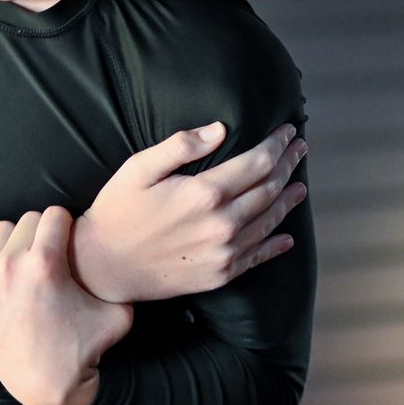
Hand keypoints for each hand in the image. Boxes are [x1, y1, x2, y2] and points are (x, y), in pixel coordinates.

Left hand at [0, 208, 132, 404]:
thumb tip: (121, 253)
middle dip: (43, 234)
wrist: (44, 387)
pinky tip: (0, 270)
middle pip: (28, 220)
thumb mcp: (118, 314)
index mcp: (44, 264)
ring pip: (0, 231)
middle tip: (50, 257)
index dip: (68, 227)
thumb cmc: (83, 350)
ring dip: (15, 241)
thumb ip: (119, 279)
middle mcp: (9, 266)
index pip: (55, 214)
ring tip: (26, 264)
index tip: (68, 243)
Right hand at [72, 123, 306, 303]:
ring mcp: (223, 252)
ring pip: (269, 222)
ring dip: (288, 201)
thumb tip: (220, 130)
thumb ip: (180, 146)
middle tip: (300, 149)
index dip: (277, 144)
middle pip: (269, 189)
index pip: (257, 163)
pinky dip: (276, 245)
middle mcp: (222, 224)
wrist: (104, 267)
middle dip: (288, 165)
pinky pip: (257, 257)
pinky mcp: (219, 275)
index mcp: (204, 193)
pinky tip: (287, 237)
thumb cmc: (117, 211)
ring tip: (300, 185)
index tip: (288, 131)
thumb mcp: (139, 169)